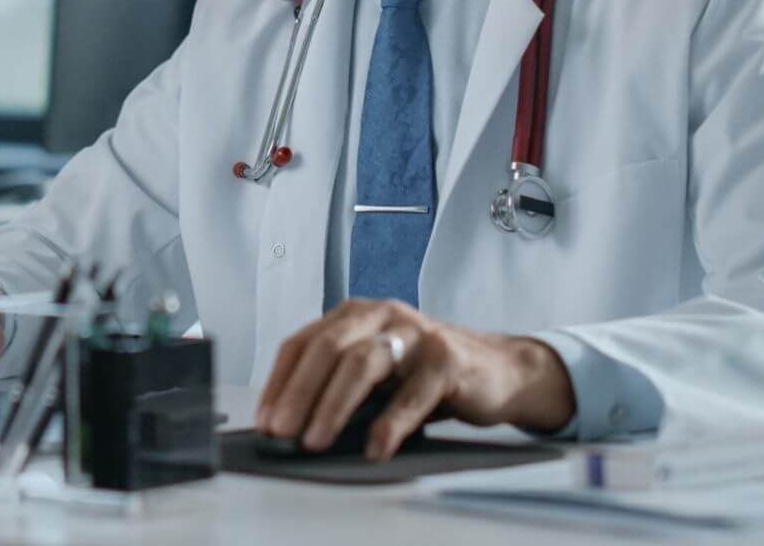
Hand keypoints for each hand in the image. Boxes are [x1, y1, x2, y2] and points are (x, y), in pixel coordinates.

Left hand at [254, 298, 573, 460]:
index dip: (279, 382)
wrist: (499, 370)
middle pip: (327, 349)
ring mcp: (415, 334)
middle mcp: (381, 315)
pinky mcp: (447, 359)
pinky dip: (389, 424)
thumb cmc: (426, 372)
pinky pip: (412, 393)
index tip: (265, 419)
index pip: (302, 342)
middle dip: (298, 393)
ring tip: (315, 440)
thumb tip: (292, 423)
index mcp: (355, 315)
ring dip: (333, 406)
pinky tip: (375, 447)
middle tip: (282, 431)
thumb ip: (338, 384)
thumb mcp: (376, 370)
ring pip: (363, 364)